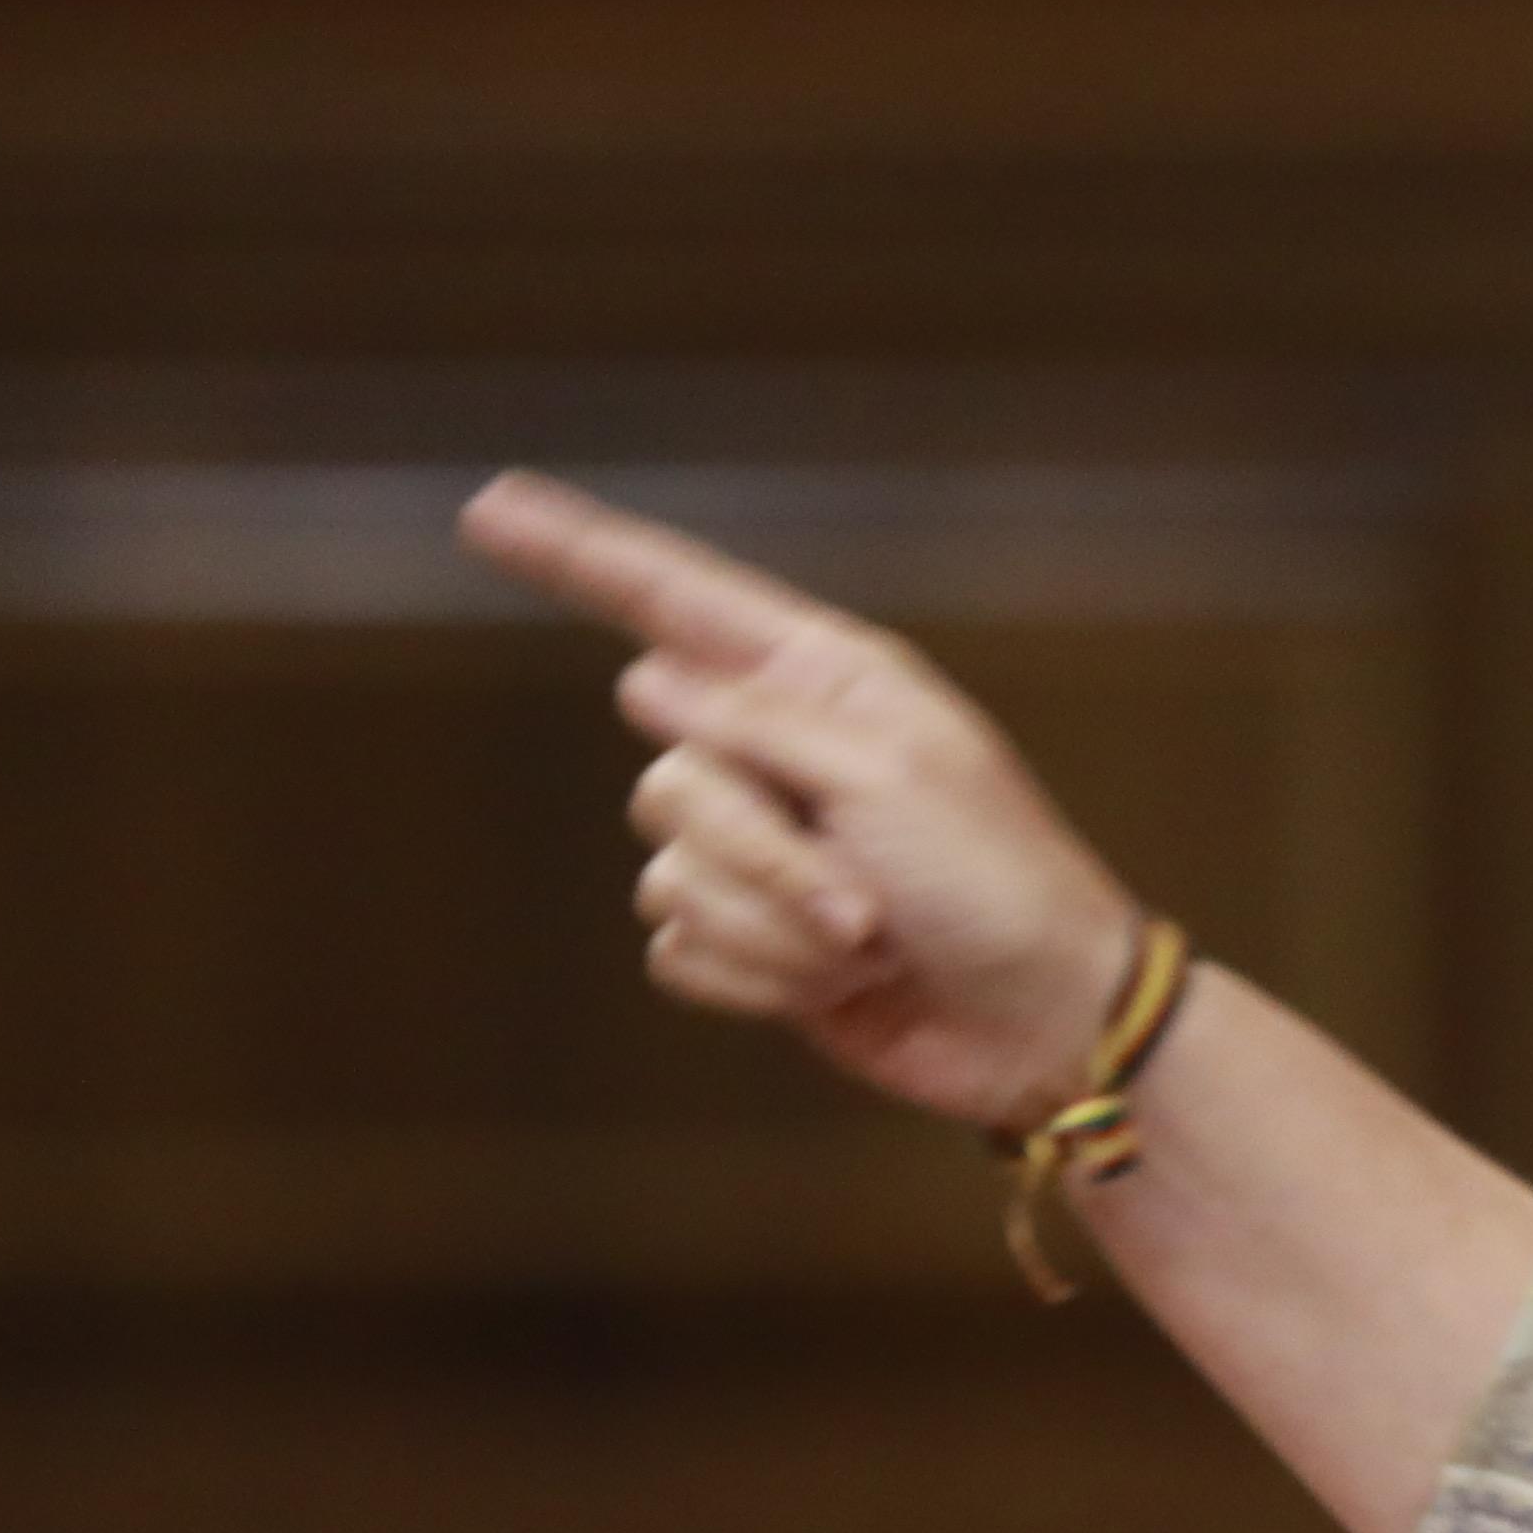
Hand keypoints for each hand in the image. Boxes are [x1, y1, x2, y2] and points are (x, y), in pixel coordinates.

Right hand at [454, 471, 1150, 1132]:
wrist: (1043, 1023)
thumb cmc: (1000, 885)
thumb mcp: (892, 778)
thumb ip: (758, 722)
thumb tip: (642, 679)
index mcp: (822, 683)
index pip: (674, 600)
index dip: (576, 555)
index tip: (489, 508)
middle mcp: (775, 755)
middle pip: (667, 781)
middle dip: (760, 857)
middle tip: (867, 901)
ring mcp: (759, 853)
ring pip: (669, 875)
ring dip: (778, 929)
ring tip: (872, 940)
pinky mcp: (750, 942)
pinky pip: (684, 951)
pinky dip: (763, 980)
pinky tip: (842, 985)